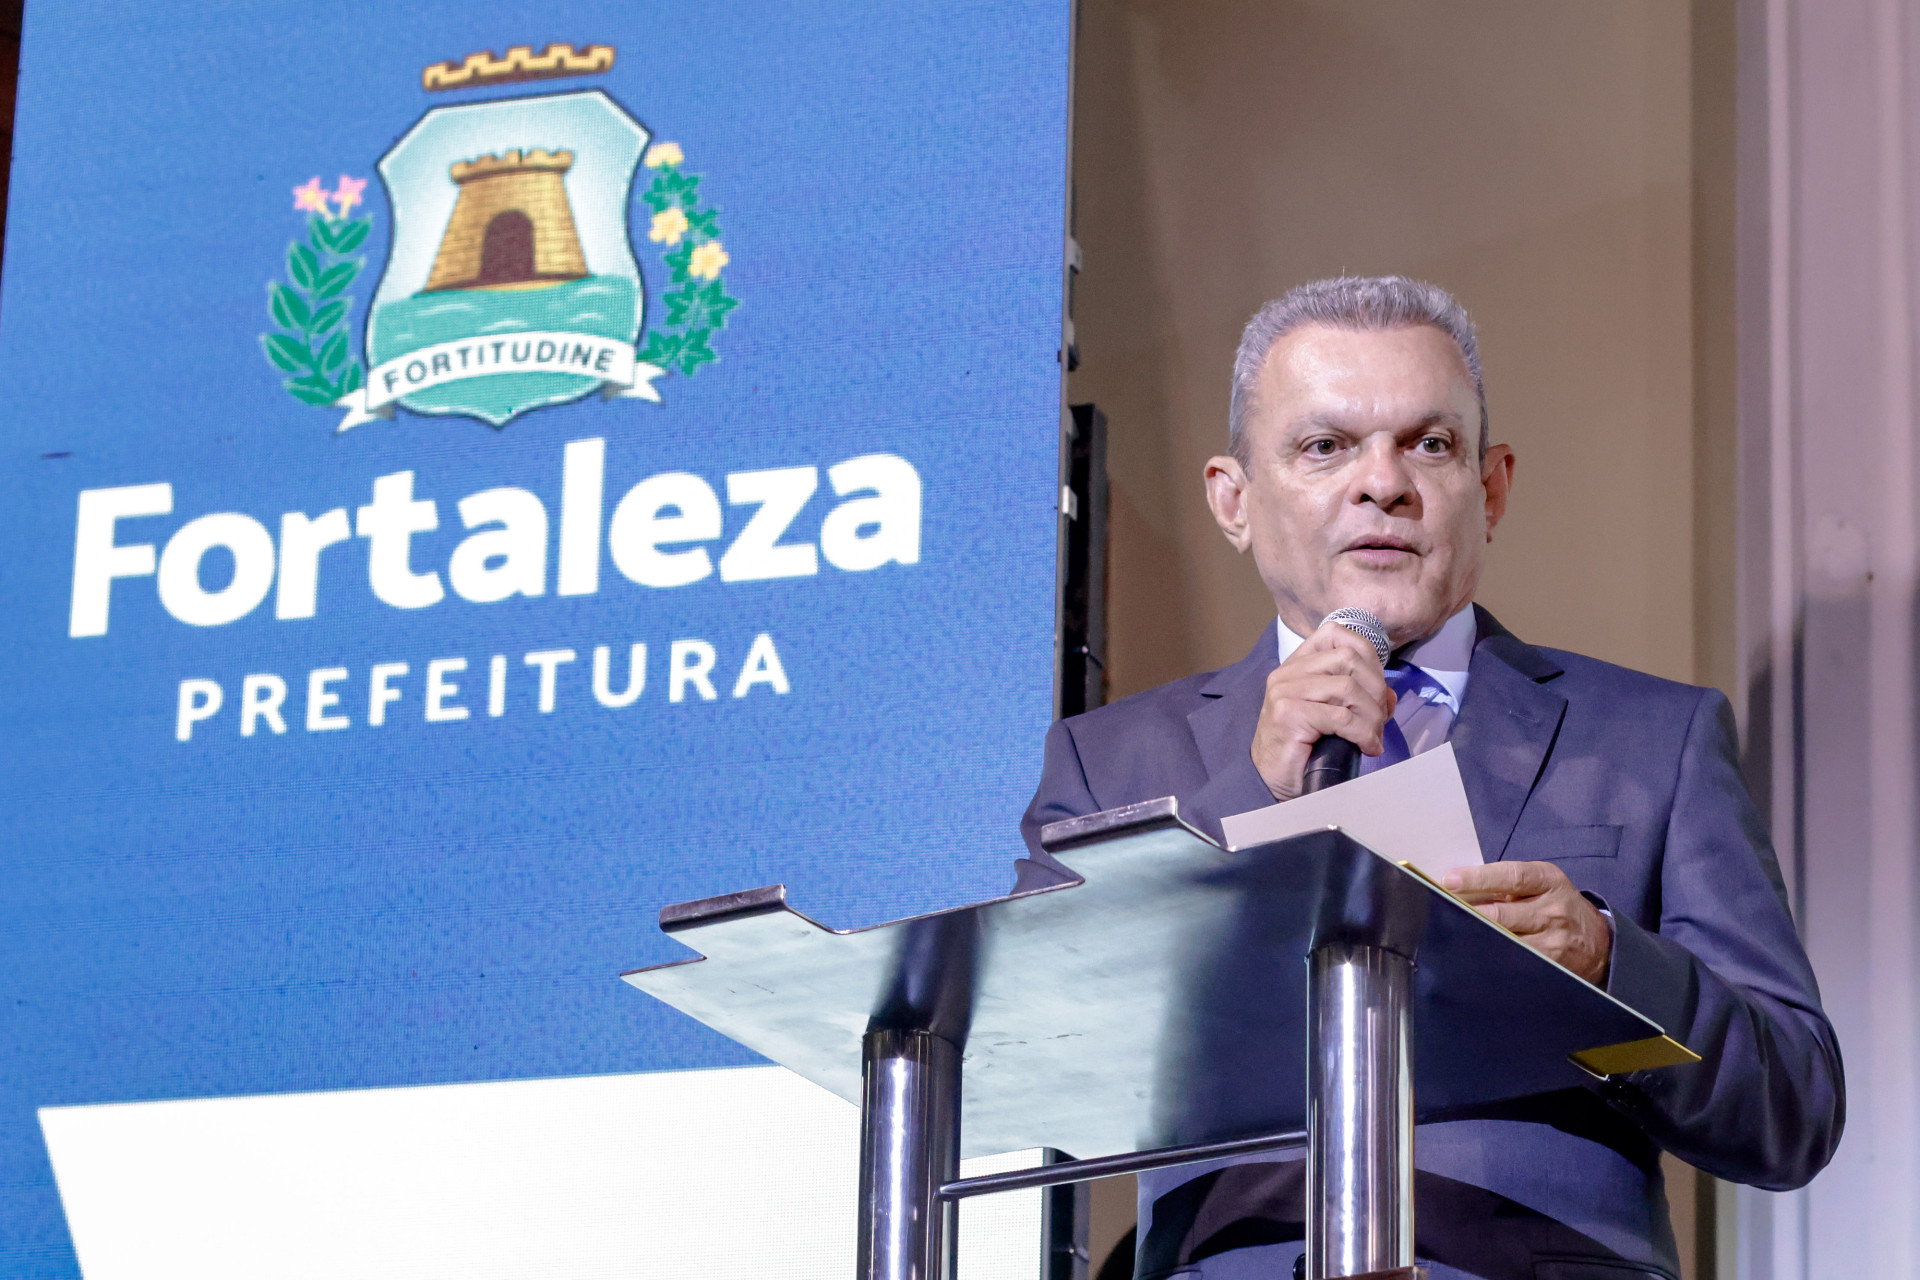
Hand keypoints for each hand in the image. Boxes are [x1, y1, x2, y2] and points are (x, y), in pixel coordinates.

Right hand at [1250, 617, 1395, 800]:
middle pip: (1348, 658)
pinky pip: (1342, 716)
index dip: (1367, 655)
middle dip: (1375, 689)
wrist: (1270, 783)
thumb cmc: (1301, 751)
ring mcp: (1285, 692)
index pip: (1335, 634)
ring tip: (1372, 736)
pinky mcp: (1289, 715)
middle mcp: (1287, 673)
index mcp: (1296, 666)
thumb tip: (1389, 695)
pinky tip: (1367, 747)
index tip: (1375, 686)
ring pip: (1348, 687)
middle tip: (1378, 719)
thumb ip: (1359, 700)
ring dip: (1371, 715)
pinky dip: (1363, 733)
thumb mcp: (1332, 717)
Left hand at [1440, 861, 1612, 984]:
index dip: (1478, 878)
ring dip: (1475, 941)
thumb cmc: (1555, 904)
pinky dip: (1491, 962)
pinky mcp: (1551, 968)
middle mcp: (1553, 910)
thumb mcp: (1538, 884)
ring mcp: (1553, 943)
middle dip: (1469, 916)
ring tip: (1447, 938)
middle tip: (1439, 914)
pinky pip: (1515, 966)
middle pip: (1503, 915)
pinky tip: (1471, 960)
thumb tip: (1452, 889)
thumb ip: (1502, 884)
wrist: (1598, 941)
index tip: (1449, 881)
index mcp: (1548, 881)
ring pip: (1505, 944)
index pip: (1511, 877)